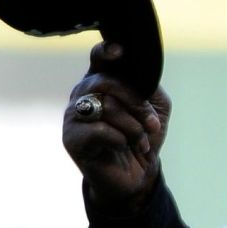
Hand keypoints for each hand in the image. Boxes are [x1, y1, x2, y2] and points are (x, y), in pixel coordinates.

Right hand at [62, 42, 171, 213]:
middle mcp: (83, 95)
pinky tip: (124, 148)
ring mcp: (74, 116)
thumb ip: (148, 86)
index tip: (119, 51)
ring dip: (134, 126)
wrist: (137, 176)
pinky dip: (121, 139)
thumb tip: (141, 76)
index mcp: (101, 82)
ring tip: (141, 141)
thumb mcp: (155, 108)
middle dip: (137, 103)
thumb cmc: (143, 137)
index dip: (106, 52)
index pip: (98, 59)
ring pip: (107, 107)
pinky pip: (100, 130)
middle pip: (107, 82)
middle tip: (151, 124)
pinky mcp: (71, 139)